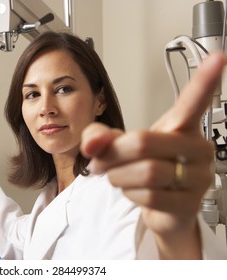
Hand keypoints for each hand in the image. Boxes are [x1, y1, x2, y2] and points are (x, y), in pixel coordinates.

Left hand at [80, 52, 226, 258]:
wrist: (160, 205)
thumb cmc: (143, 166)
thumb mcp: (118, 146)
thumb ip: (99, 137)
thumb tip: (91, 145)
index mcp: (180, 126)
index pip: (193, 102)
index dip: (204, 81)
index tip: (218, 58)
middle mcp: (196, 148)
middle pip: (143, 142)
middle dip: (112, 154)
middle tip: (100, 162)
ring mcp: (197, 177)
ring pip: (145, 172)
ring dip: (118, 177)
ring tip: (119, 177)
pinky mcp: (190, 203)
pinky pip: (150, 197)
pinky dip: (130, 195)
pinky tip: (134, 192)